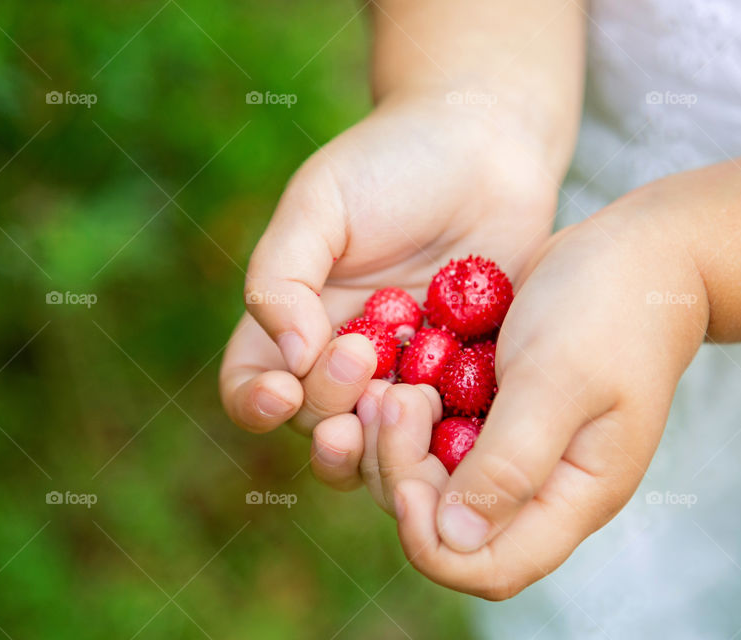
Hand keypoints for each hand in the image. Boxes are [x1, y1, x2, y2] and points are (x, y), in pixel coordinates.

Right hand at [219, 90, 561, 484]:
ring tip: (405, 397)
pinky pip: (452, 427)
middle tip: (362, 360)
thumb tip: (289, 359)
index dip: (256, 404)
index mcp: (296, 320)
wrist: (487, 145)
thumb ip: (282, 277)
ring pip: (383, 445)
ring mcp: (410, 374)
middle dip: (329, 408)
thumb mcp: (320, 203)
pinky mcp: (467, 379)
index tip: (284, 390)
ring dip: (383, 440)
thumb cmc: (393, 162)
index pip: (253, 387)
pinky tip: (458, 407)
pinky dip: (448, 432)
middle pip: (317, 424)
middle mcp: (348, 358)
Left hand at [360, 197, 708, 597]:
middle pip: (448, 527)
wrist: (635, 253)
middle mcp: (540, 486)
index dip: (432, 542)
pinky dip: (408, 417)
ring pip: (432, 482)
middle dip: (404, 477)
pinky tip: (392, 375)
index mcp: (572, 496)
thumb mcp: (561, 379)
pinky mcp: (495, 412)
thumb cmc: (610, 311)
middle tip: (392, 403)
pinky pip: (435, 435)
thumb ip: (512, 462)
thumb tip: (454, 539)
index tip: (406, 476)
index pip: (491, 567)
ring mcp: (516, 449)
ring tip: (386, 386)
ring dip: (397, 445)